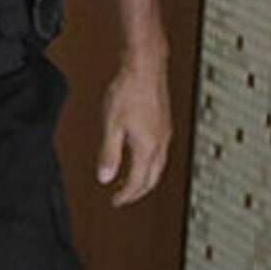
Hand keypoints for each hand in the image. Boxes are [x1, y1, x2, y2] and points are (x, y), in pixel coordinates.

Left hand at [97, 55, 170, 206]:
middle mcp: (161, 143)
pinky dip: (150, 164)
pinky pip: (160, 153)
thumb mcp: (112, 125)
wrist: (145, 67)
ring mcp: (165, 134)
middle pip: (152, 178)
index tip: (114, 202)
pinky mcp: (165, 124)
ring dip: (145, 178)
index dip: (126, 195)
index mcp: (148, 147)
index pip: (138, 182)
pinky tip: (141, 157)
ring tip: (131, 183)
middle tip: (123, 197)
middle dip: (138, 192)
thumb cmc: (128, 92)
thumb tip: (105, 178)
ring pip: (158, 166)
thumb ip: (109, 153)